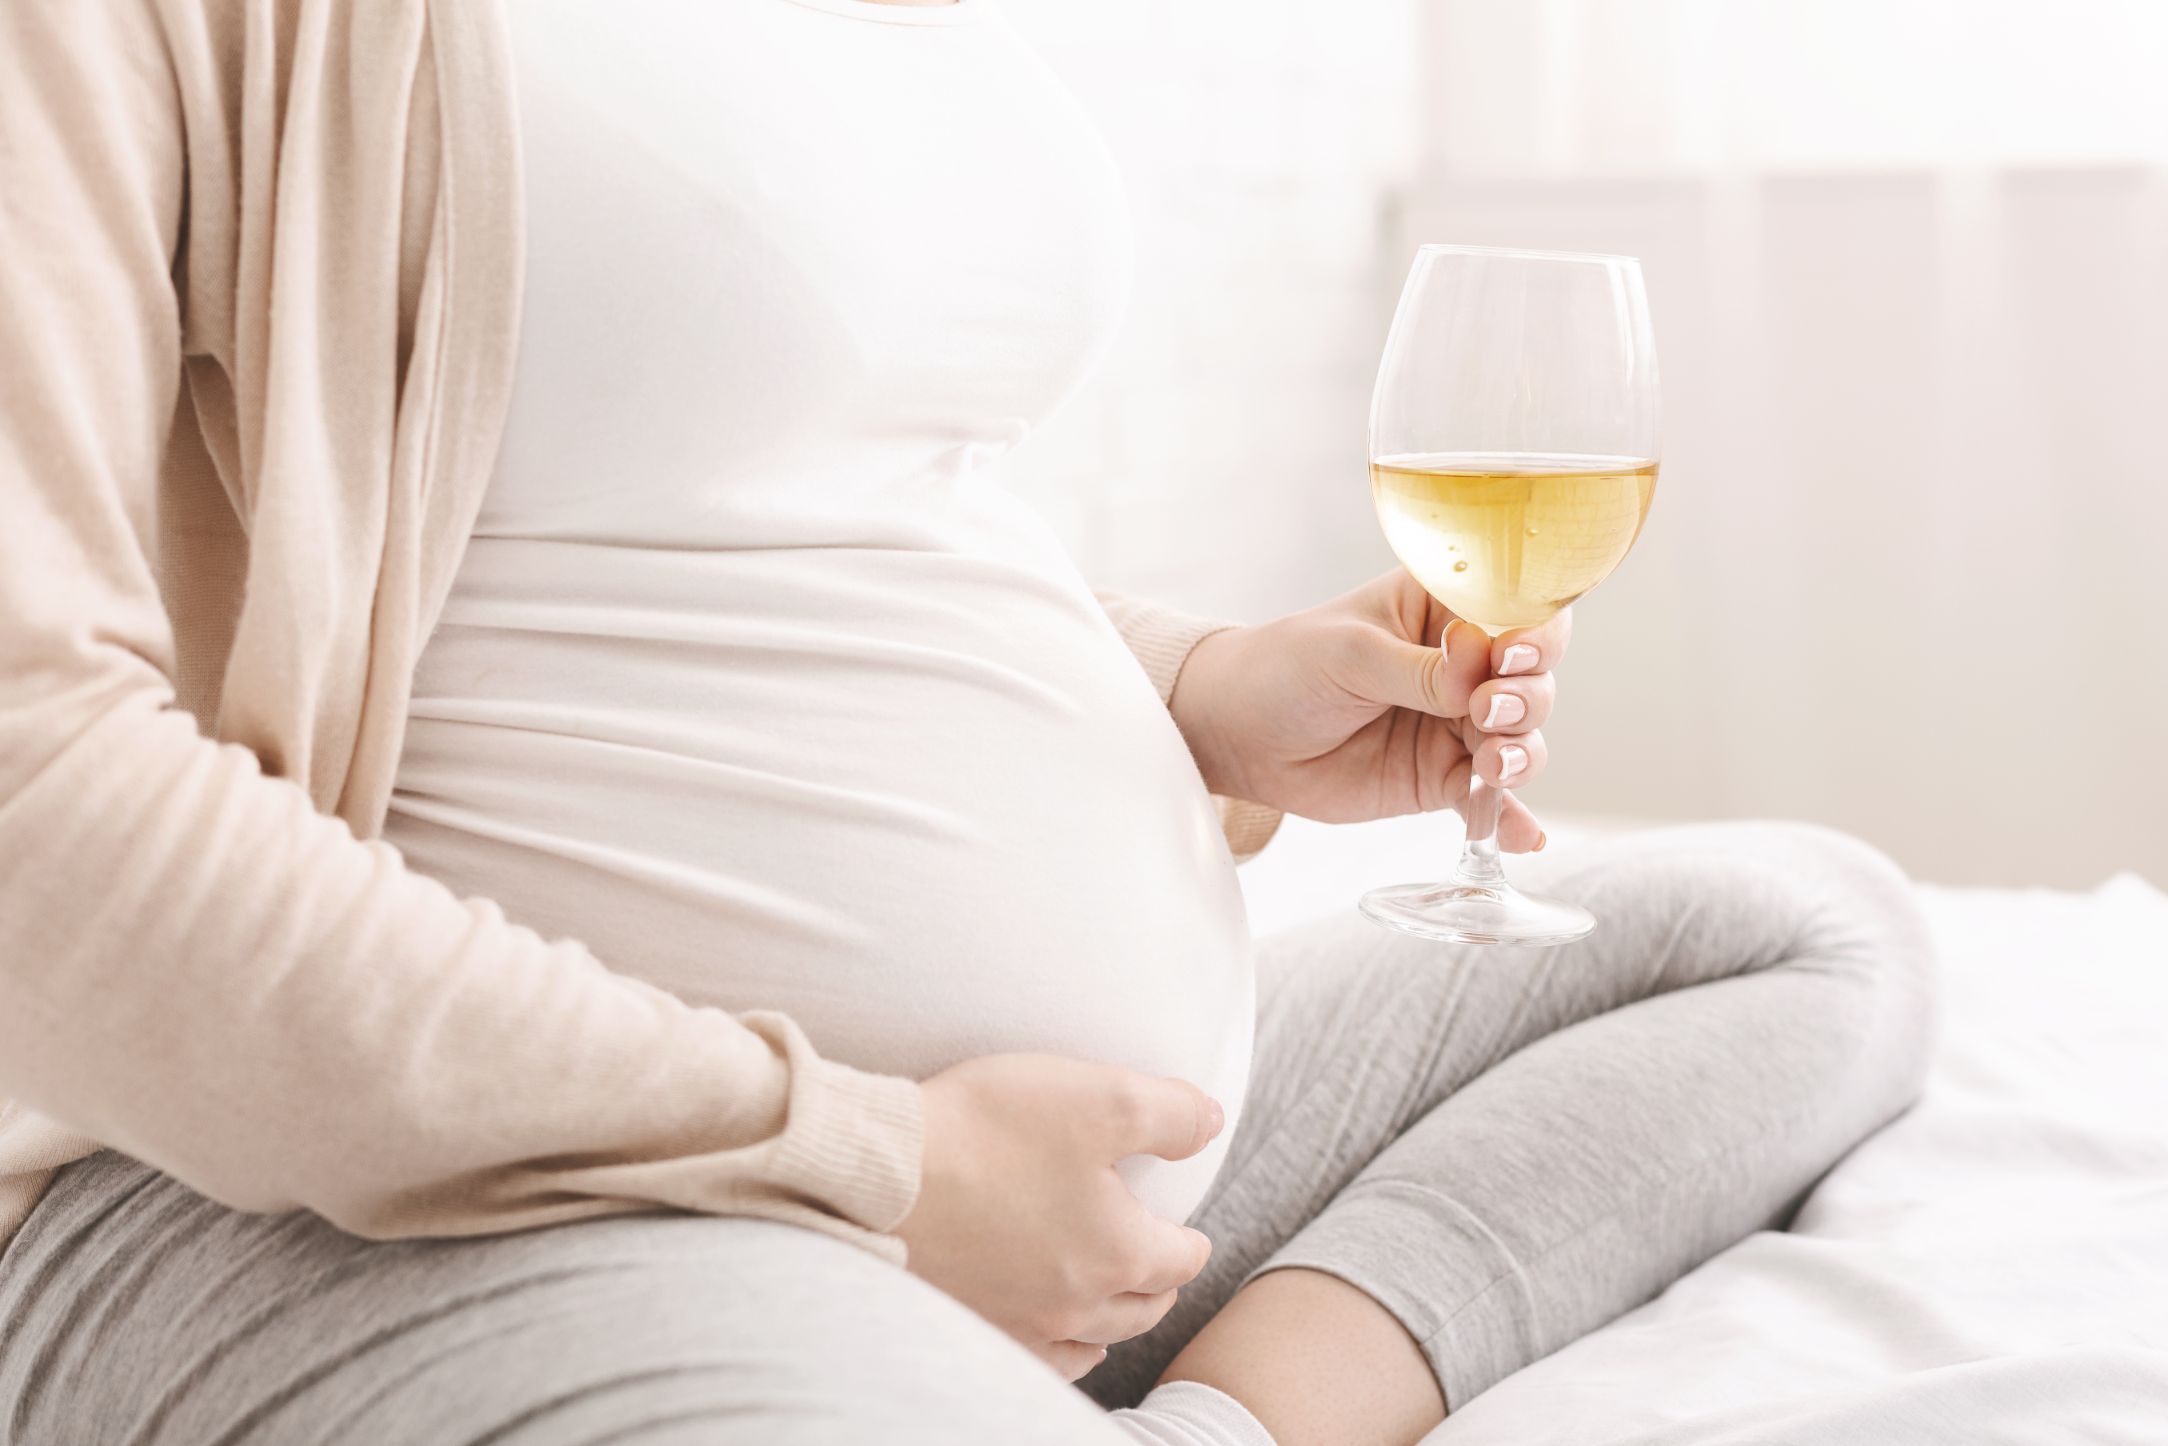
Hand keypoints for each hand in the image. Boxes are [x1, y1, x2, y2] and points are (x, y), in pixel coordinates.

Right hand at [896, 1054, 1222, 1380]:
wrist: (878, 1174)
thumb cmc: (987, 1130)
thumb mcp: (1100, 1096)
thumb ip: (1170, 1113)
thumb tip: (1210, 1125)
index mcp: (1117, 1252)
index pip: (1180, 1259)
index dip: (1190, 1239)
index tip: (1188, 1228)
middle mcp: (1076, 1305)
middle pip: (1142, 1309)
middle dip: (1159, 1283)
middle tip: (1159, 1260)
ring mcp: (1021, 1325)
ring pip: (1094, 1340)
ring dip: (1115, 1318)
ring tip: (1117, 1298)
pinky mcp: (972, 1327)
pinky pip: (1039, 1360)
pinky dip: (1062, 1349)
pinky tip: (1057, 1334)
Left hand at [1167, 569, 1567, 850]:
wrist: (1239, 734)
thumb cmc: (1287, 668)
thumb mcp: (1350, 654)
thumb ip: (1419, 669)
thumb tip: (1480, 672)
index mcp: (1444, 608)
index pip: (1517, 610)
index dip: (1533, 632)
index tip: (1511, 655)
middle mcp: (1464, 665)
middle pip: (1533, 678)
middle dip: (1526, 696)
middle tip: (1486, 709)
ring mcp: (1457, 724)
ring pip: (1522, 738)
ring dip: (1521, 752)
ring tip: (1492, 764)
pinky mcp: (1443, 778)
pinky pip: (1490, 799)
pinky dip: (1510, 817)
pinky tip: (1523, 837)